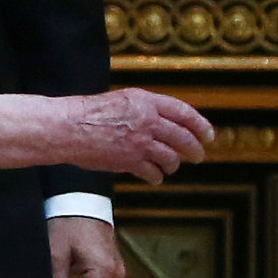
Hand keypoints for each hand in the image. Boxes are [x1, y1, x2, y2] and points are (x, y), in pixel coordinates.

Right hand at [0, 88, 215, 182]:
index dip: (200, 125)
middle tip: (198, 156)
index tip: (209, 135)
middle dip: (194, 149)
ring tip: (171, 167)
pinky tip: (154, 177)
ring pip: (171, 158)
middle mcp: (148, 121)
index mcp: (146, 101)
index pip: (184, 112)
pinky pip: (153, 173)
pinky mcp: (130, 162)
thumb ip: (145, 109)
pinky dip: (156, 177)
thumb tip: (165, 121)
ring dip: (173, 164)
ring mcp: (140, 143)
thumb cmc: (89, 113)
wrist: (68, 128)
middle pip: (183, 138)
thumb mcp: (122, 100)